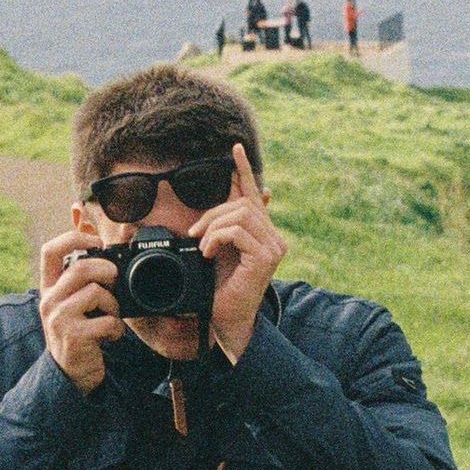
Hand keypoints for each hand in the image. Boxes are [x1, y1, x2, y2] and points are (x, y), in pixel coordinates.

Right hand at [38, 223, 122, 392]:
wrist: (68, 374)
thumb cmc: (77, 334)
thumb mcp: (70, 306)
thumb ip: (79, 284)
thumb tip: (109, 261)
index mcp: (48, 288)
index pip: (49, 251)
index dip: (74, 238)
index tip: (96, 241)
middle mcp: (49, 301)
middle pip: (80, 268)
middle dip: (106, 271)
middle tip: (114, 281)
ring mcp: (59, 318)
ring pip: (96, 292)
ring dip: (113, 305)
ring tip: (110, 317)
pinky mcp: (74, 336)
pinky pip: (107, 321)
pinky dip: (116, 329)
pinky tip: (109, 336)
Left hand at [191, 143, 285, 362]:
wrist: (227, 321)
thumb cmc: (219, 291)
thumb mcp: (215, 251)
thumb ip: (219, 227)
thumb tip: (218, 204)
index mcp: (261, 233)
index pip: (253, 194)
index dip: (243, 169)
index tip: (234, 148)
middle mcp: (273, 238)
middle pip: (241, 202)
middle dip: (212, 214)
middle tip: (196, 235)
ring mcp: (273, 247)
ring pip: (239, 213)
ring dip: (213, 227)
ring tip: (203, 246)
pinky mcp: (266, 257)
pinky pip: (237, 230)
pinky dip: (217, 238)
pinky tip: (209, 253)